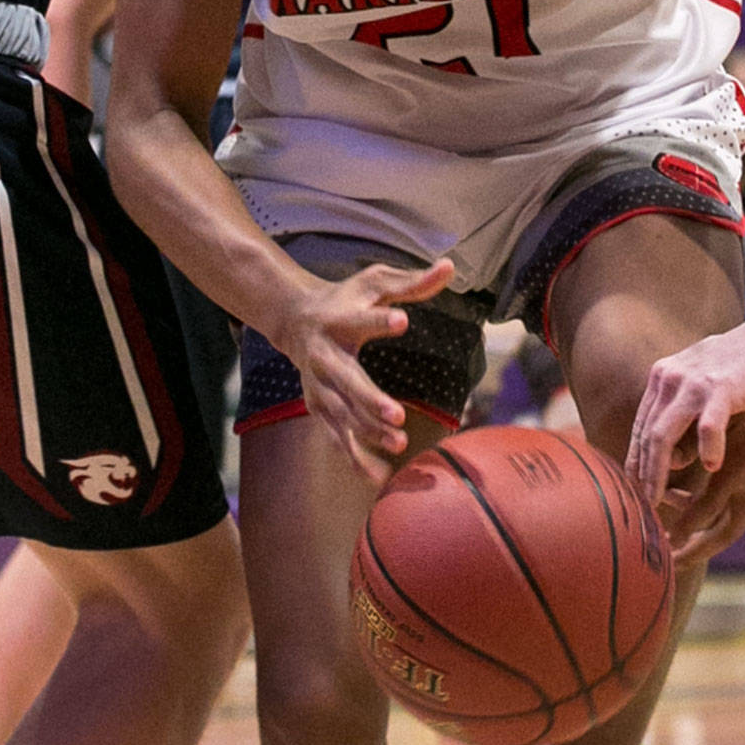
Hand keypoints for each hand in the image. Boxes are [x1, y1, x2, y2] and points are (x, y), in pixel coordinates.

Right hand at [277, 256, 455, 481]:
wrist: (293, 320)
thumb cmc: (344, 299)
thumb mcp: (374, 282)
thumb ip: (412, 281)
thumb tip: (451, 266)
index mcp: (339, 319)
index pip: (361, 320)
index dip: (380, 321)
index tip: (402, 320)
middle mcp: (324, 355)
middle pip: (346, 380)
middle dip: (369, 399)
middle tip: (397, 416)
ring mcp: (318, 385)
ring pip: (342, 413)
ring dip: (368, 432)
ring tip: (399, 445)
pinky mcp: (318, 406)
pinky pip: (337, 436)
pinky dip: (355, 458)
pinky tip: (378, 478)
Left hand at [628, 311, 744, 530]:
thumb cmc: (743, 364)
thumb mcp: (701, 380)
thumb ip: (680, 408)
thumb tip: (668, 450)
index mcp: (663, 376)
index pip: (641, 426)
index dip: (637, 460)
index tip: (636, 490)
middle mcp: (670, 377)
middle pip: (647, 435)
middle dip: (643, 473)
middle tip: (644, 504)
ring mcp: (694, 382)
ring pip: (663, 436)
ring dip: (660, 471)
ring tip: (660, 498)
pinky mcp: (722, 388)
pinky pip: (707, 427)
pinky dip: (708, 450)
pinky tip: (714, 467)